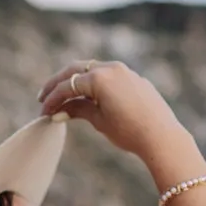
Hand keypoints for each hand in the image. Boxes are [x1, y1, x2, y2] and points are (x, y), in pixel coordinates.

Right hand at [37, 60, 190, 165]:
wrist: (161, 136)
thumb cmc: (129, 131)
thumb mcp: (98, 121)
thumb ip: (77, 110)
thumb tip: (60, 111)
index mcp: (99, 77)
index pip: (68, 86)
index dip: (53, 100)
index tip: (43, 112)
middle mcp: (111, 68)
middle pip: (76, 70)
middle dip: (58, 84)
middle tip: (44, 97)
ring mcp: (125, 71)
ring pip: (92, 70)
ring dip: (76, 82)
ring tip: (63, 96)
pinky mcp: (135, 79)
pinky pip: (108, 76)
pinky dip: (94, 84)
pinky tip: (87, 96)